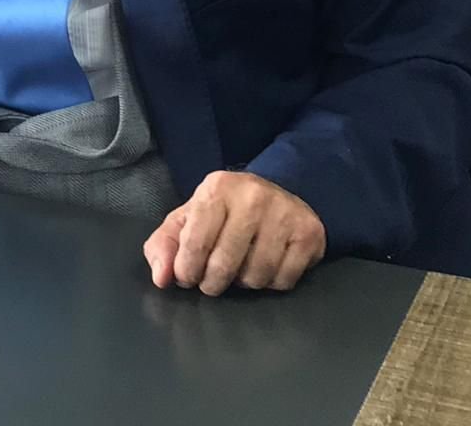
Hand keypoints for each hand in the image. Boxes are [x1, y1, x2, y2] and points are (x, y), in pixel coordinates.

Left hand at [144, 172, 325, 296]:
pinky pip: (282, 281)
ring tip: (241, 264)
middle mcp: (252, 195)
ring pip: (255, 277)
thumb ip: (164, 245)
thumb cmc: (224, 214)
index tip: (187, 275)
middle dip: (213, 283)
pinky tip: (267, 263)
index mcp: (217, 188)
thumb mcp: (188, 220)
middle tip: (213, 279)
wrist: (276, 196)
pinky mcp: (308, 233)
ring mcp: (284, 212)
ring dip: (243, 282)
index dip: (187, 270)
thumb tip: (162, 278)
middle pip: (224, 266)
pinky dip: (271, 283)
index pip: (195, 243)